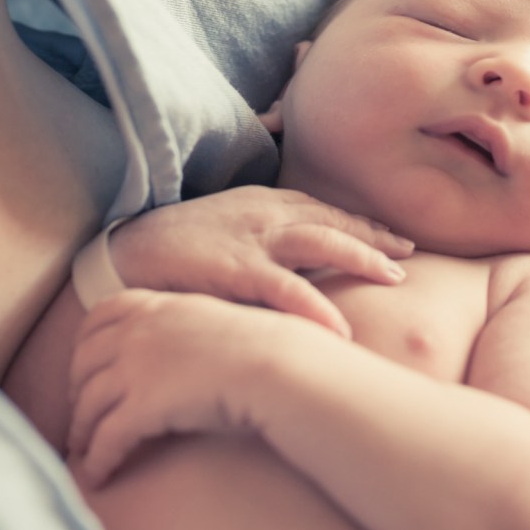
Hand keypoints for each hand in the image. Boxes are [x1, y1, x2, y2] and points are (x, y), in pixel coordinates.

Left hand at [68, 288, 313, 483]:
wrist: (278, 366)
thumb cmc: (264, 348)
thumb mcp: (215, 321)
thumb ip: (187, 327)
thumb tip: (186, 348)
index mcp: (157, 306)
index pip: (100, 316)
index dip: (83, 343)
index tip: (83, 366)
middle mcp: (138, 332)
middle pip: (84, 361)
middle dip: (76, 390)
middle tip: (80, 413)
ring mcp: (136, 368)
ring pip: (88, 403)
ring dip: (81, 430)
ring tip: (82, 449)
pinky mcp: (142, 407)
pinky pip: (106, 439)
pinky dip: (97, 460)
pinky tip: (99, 476)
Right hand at [106, 186, 413, 335]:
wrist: (120, 252)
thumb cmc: (173, 247)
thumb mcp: (224, 231)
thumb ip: (261, 241)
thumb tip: (295, 265)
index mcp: (261, 203)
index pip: (322, 210)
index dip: (360, 224)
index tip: (393, 239)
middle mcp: (263, 214)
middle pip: (331, 221)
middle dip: (373, 236)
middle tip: (408, 255)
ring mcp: (250, 239)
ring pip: (320, 242)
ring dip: (361, 257)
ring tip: (394, 278)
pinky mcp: (232, 269)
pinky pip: (284, 288)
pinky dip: (315, 306)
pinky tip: (341, 326)